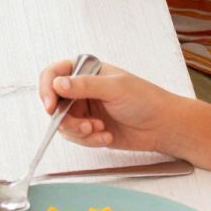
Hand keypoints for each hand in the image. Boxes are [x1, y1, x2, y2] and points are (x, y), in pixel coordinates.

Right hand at [36, 56, 184, 156]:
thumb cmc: (145, 99)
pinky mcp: (90, 128)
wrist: (163, 126)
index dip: (47, 89)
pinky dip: (88, 140)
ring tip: (99, 131)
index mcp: (87, 70)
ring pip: (63, 123)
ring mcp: (85, 109)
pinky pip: (76, 137)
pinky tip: (106, 136)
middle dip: (66, 119)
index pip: (54, 74)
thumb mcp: (114, 88)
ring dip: (79, 131)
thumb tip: (57, 84)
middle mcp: (81, 89)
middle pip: (54, 103)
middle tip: (85, 126)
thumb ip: (84, 86)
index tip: (50, 106)